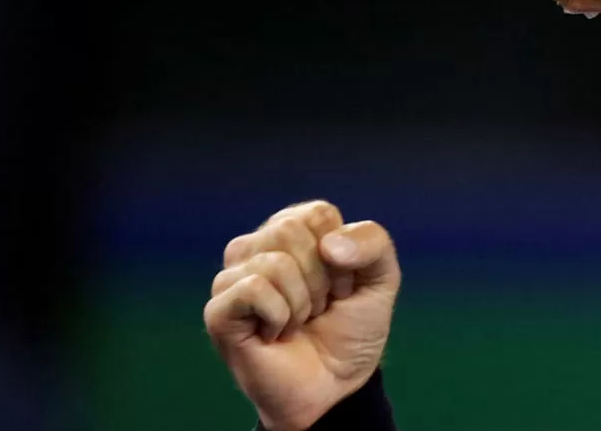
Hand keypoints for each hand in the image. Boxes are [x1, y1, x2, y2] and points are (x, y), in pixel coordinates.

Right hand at [204, 201, 401, 430]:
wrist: (336, 386)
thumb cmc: (351, 330)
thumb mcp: (381, 279)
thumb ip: (373, 243)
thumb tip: (329, 245)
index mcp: (294, 229)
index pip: (318, 214)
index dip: (341, 255)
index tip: (341, 285)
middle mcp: (258, 246)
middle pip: (292, 231)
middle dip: (321, 279)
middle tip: (319, 307)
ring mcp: (233, 277)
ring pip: (275, 262)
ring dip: (302, 302)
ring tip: (298, 321)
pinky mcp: (219, 310)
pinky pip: (254, 289)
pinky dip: (280, 316)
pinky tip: (276, 333)